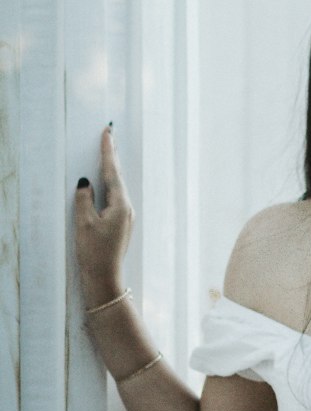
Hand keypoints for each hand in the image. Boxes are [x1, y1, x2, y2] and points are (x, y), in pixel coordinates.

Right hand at [74, 126, 134, 302]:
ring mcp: (126, 216)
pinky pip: (115, 197)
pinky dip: (110, 184)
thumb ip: (84, 199)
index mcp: (120, 205)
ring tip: (108, 151)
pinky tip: (107, 180)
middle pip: (118, 177)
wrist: (104, 277)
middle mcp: (127, 208)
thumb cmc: (94, 252)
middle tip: (109, 135)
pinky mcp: (121, 223)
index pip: (112, 172)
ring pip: (117, 187)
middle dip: (112, 157)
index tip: (108, 133)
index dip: (108, 152)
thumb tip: (86, 182)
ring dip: (111, 169)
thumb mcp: (84, 223)